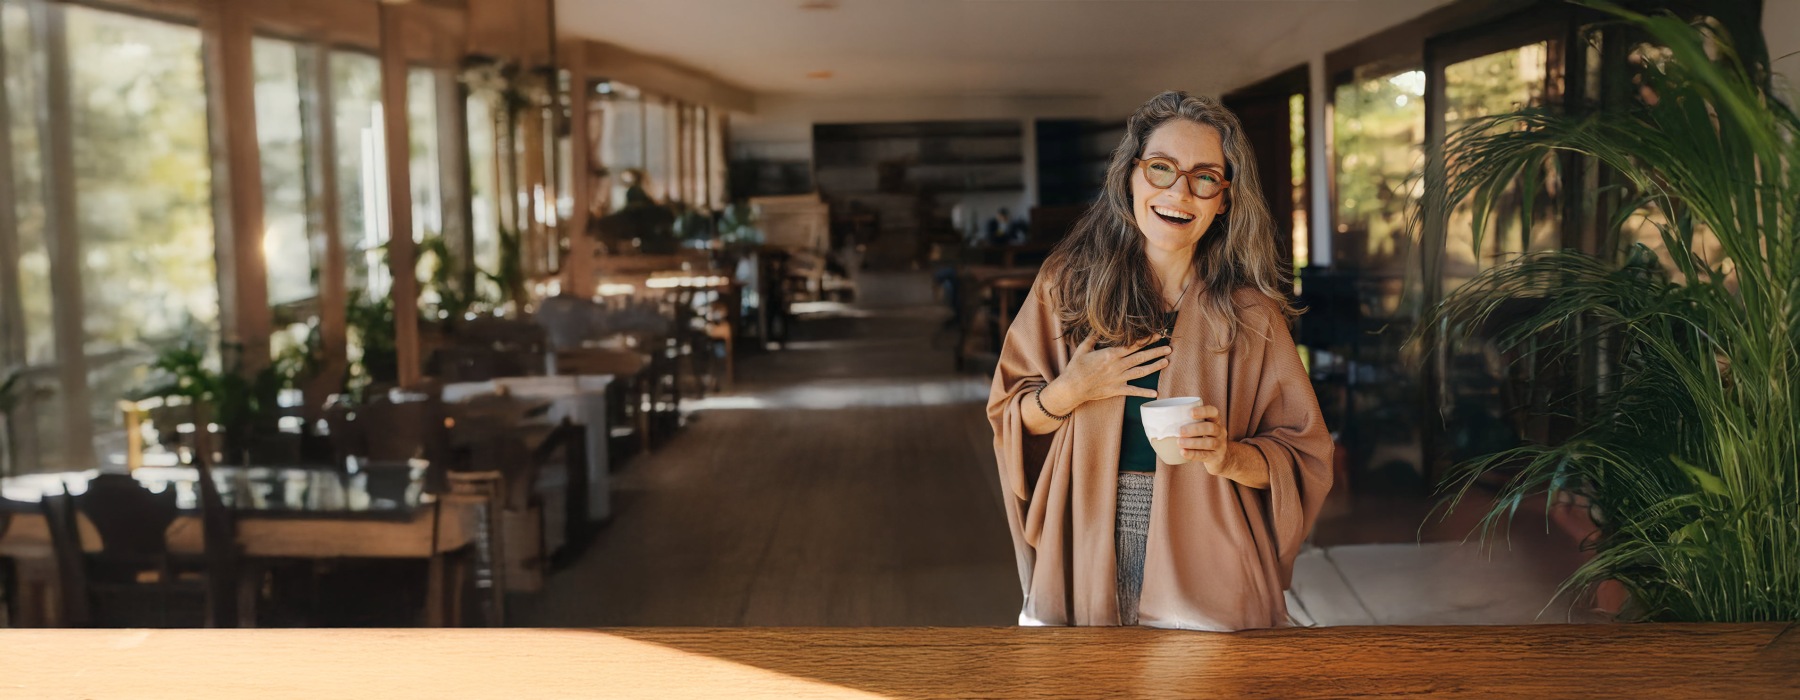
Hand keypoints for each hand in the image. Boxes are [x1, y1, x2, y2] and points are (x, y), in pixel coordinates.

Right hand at [1053, 335, 1170, 407]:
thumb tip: (1100, 328)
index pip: (1133, 345)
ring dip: (1154, 367)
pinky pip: (1133, 391)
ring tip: (1166, 362)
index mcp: (1111, 354)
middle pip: (1141, 357)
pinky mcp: (1116, 390)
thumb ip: (1093, 338)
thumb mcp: (1083, 349)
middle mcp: (1118, 366)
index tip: (1157, 334)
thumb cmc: (1076, 367)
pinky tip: (1155, 393)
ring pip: (1141, 371)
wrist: (1072, 388)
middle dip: (1156, 351)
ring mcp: (1118, 378)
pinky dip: (1144, 392)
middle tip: (1169, 347)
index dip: (1146, 339)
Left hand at [1178, 404, 1230, 474]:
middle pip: (1211, 428)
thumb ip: (1187, 423)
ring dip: (1193, 442)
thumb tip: (1157, 419)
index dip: (1203, 411)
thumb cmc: (1204, 439)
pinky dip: (1193, 454)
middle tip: (1180, 431)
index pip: (1213, 412)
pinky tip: (1183, 452)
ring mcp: (1220, 445)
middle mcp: (1220, 431)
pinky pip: (1205, 455)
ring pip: (1210, 442)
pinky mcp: (1216, 457)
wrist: (1220, 459)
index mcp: (1215, 421)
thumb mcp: (1200, 429)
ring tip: (1179, 442)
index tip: (1190, 413)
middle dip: (1195, 429)